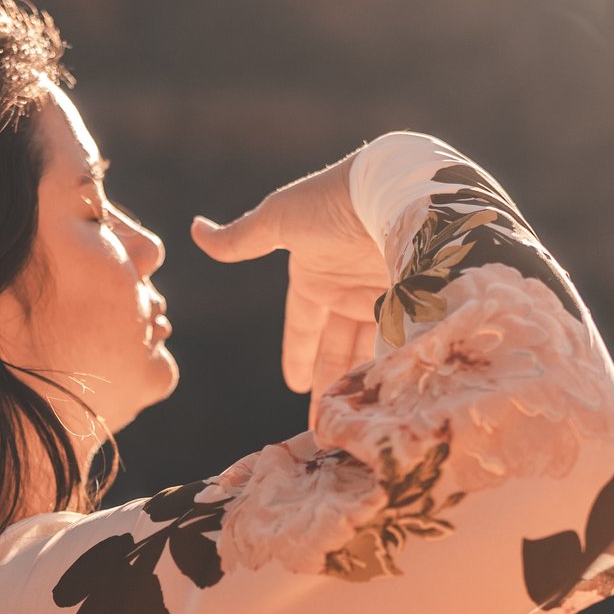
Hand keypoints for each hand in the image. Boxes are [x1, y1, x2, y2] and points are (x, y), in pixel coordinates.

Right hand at [192, 151, 387, 427]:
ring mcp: (385, 296)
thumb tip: (196, 231)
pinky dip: (393, 371)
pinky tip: (388, 400)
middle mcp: (351, 287)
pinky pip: (400, 347)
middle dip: (330, 384)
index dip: (300, 354)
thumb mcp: (280, 220)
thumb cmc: (332, 200)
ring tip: (353, 423)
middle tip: (324, 427)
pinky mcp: (417, 304)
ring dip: (360, 386)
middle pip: (338, 348)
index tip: (296, 385)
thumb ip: (241, 239)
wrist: (395, 185)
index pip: (304, 324)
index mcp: (316, 273)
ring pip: (369, 352)